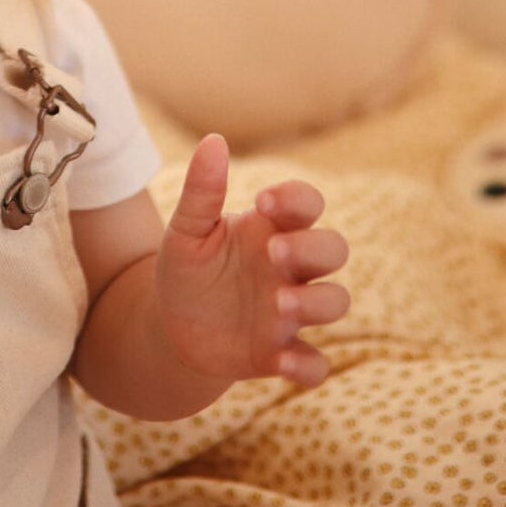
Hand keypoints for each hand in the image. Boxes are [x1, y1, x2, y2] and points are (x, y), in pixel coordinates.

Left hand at [155, 134, 348, 388]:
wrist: (170, 328)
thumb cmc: (187, 270)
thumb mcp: (186, 230)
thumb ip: (201, 190)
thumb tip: (213, 140)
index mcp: (270, 230)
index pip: (307, 203)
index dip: (297, 199)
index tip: (263, 202)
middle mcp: (290, 268)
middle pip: (334, 249)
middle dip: (314, 248)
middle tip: (273, 253)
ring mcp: (290, 311)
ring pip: (335, 301)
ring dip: (316, 303)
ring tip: (278, 304)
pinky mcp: (281, 353)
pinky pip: (316, 364)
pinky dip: (309, 366)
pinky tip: (281, 362)